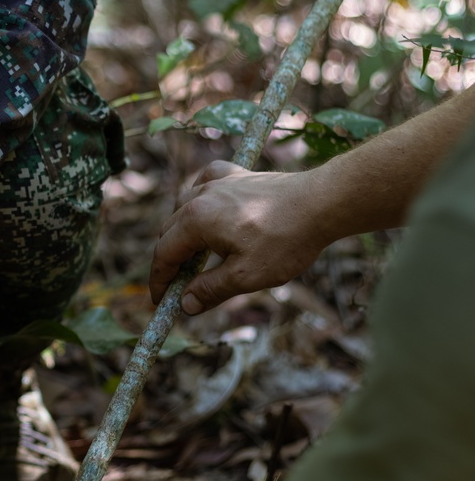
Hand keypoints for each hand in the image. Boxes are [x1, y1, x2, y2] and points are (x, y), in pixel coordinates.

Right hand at [149, 162, 333, 313]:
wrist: (321, 203)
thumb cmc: (286, 239)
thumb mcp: (246, 275)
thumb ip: (211, 289)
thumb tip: (185, 305)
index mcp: (196, 220)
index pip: (163, 254)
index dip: (159, 281)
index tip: (161, 302)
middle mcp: (200, 196)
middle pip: (169, 231)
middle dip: (170, 260)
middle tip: (180, 287)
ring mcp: (219, 182)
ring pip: (184, 206)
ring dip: (182, 232)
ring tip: (195, 255)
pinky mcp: (238, 175)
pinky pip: (205, 181)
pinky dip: (198, 196)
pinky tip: (206, 206)